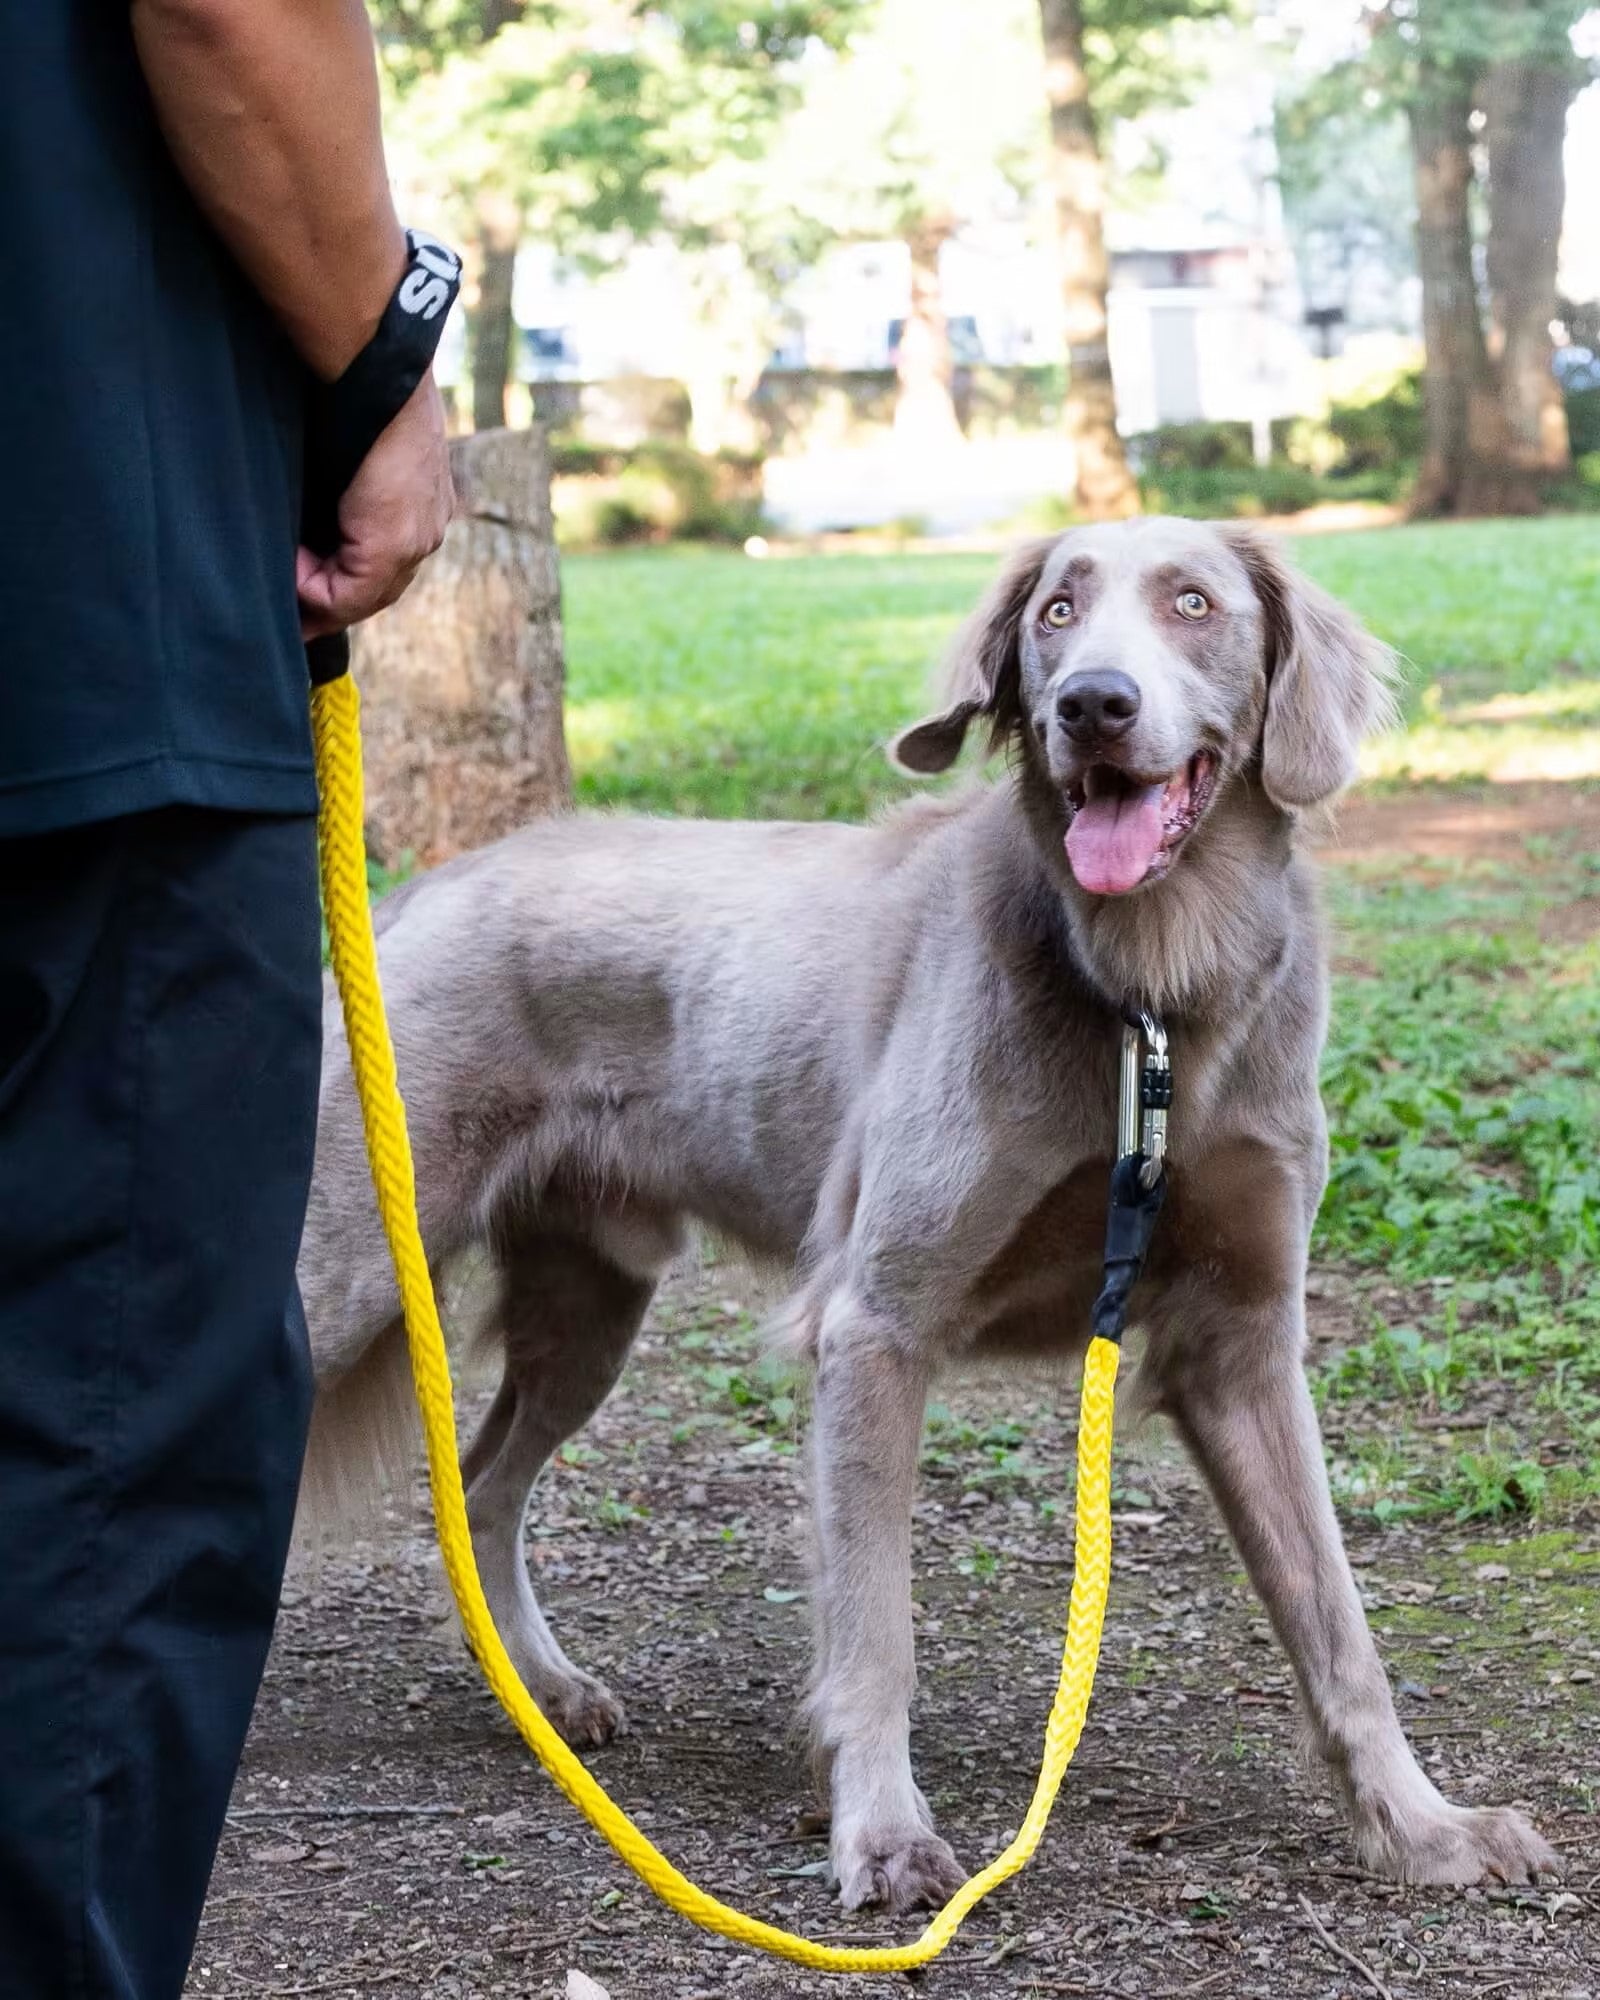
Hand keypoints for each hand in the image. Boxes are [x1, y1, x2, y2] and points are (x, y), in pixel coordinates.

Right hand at [297, 372, 453, 638]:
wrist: (371, 375)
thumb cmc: (349, 396)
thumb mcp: (344, 451)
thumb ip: (338, 492)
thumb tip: (303, 518)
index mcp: (420, 504)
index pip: (385, 564)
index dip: (341, 581)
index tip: (299, 585)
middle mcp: (425, 528)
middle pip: (376, 589)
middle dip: (329, 604)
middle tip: (288, 615)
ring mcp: (415, 541)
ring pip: (363, 596)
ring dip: (316, 596)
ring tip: (279, 581)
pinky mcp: (392, 546)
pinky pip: (349, 594)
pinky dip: (310, 587)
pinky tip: (286, 567)